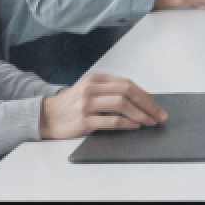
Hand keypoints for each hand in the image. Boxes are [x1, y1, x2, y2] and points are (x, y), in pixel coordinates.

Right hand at [37, 72, 166, 139]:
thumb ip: (109, 92)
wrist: (46, 117)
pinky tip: (134, 126)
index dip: (145, 95)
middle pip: (128, 91)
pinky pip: (111, 121)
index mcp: (95, 78)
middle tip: (158, 115)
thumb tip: (139, 101)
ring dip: (140, 114)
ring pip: (122, 104)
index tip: (156, 106)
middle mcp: (91, 88)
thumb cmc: (70, 105)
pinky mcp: (84, 120)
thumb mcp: (88, 90)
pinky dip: (127, 123)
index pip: (127, 83)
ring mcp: (86, 104)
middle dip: (148, 104)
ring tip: (149, 122)